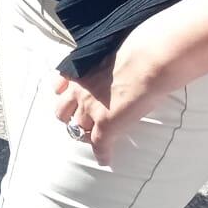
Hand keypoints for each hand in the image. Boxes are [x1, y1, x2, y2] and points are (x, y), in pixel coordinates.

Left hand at [53, 28, 166, 166]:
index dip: (65, 96)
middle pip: (62, 112)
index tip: (70, 98)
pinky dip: (102, 154)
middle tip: (83, 120)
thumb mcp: (108, 49)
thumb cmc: (136, 48)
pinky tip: (106, 159)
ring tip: (95, 138)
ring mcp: (91, 109)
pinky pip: (99, 145)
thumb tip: (117, 58)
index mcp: (78, 71)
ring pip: (78, 129)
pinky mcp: (106, 125)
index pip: (59, 87)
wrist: (148, 61)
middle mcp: (79, 91)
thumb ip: (104, 60)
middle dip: (70, 116)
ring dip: (85, 134)